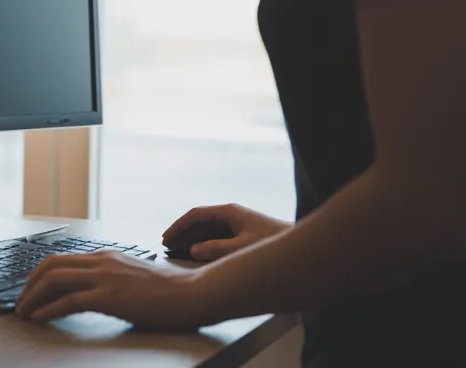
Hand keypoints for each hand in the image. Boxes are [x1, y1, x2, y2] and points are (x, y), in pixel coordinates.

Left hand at [14, 250, 212, 329]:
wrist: (191, 294)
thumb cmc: (166, 292)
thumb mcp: (131, 276)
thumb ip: (109, 278)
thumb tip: (87, 291)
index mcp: (104, 256)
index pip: (60, 259)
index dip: (37, 275)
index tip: (28, 290)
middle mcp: (101, 261)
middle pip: (50, 265)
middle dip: (28, 285)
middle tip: (19, 303)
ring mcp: (105, 277)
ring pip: (54, 280)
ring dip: (33, 297)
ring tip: (24, 313)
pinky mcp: (110, 296)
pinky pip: (69, 300)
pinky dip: (49, 309)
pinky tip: (40, 318)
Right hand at [164, 204, 289, 260]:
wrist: (299, 246)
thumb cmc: (271, 242)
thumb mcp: (240, 248)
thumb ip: (215, 249)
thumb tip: (193, 250)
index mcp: (228, 212)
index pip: (195, 214)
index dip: (178, 226)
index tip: (166, 237)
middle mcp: (230, 215)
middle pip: (199, 222)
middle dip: (183, 233)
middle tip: (167, 246)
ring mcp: (236, 224)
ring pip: (207, 230)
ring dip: (192, 239)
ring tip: (177, 250)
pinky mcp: (241, 233)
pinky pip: (216, 237)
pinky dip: (204, 244)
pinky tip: (198, 254)